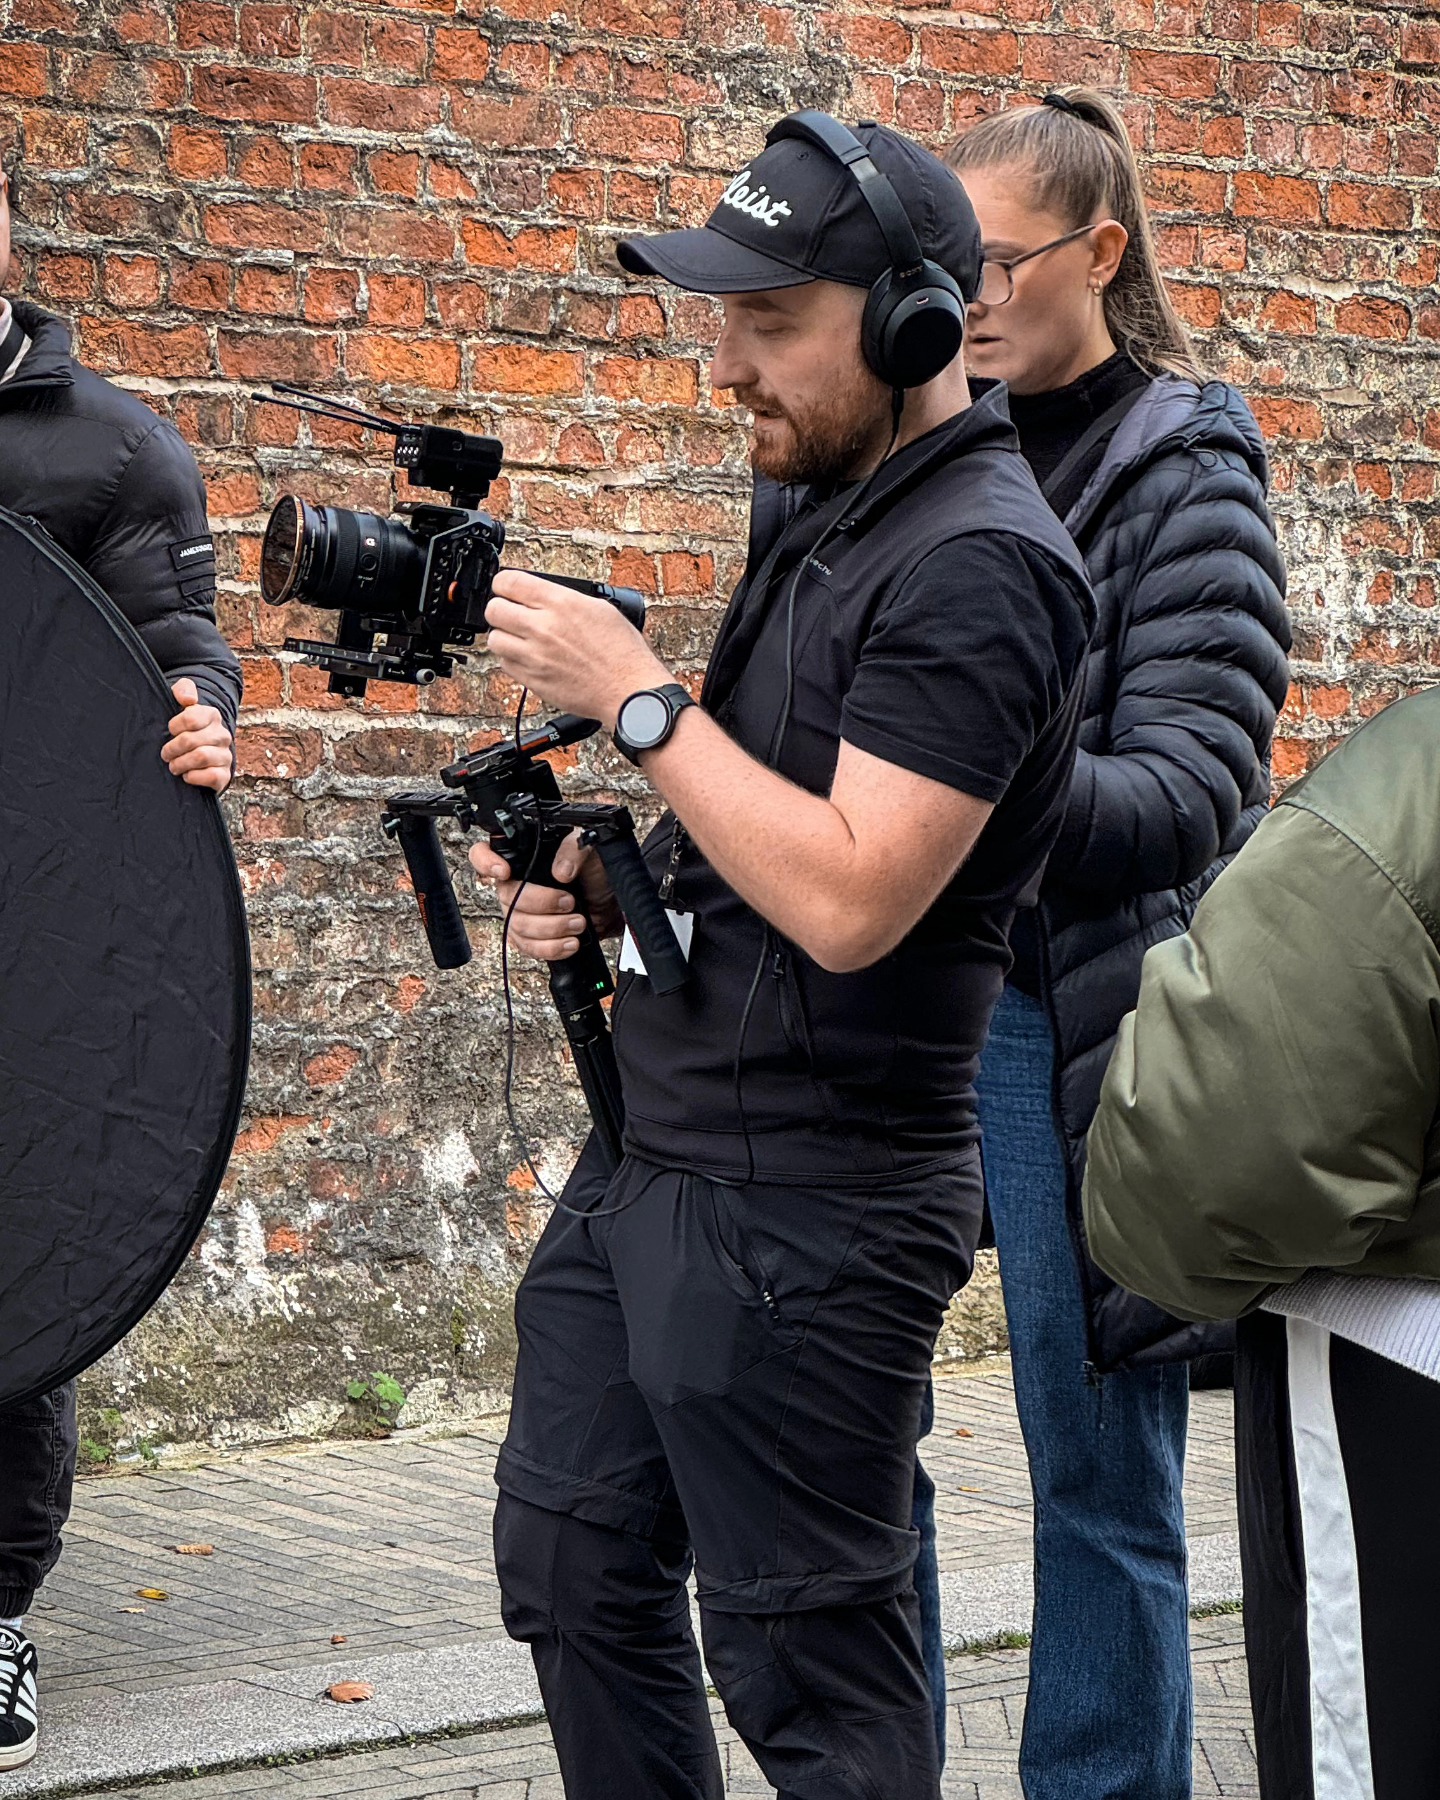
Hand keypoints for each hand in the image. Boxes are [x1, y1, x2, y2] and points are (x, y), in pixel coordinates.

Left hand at [162, 679, 232, 792]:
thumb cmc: (182, 729)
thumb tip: (189, 699)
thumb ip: (182, 689)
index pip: (190, 718)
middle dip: (172, 749)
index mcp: (212, 715)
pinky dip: (193, 777)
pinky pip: (212, 776)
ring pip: (201, 757)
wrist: (192, 755)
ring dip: (180, 763)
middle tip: (165, 754)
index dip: (174, 727)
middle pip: (191, 740)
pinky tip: (187, 775)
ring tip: (173, 766)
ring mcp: (226, 756)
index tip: (169, 731)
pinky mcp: (224, 775)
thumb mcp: (177, 702)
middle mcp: (223, 735)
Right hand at [469, 830, 621, 961]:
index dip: (485, 862)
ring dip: (552, 928)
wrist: (612, 903)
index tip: (504, 871)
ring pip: (518, 926)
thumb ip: (574, 850)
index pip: (483, 854)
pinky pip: (529, 948)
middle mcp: (515, 884)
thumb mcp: (590, 848)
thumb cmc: (597, 872)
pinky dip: (551, 948)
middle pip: (507, 898)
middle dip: (541, 903)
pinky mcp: (533, 937)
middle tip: (570, 901)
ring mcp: (521, 913)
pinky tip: (570, 942)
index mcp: (522, 857)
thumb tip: (560, 872)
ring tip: (578, 923)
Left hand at [483, 570, 670, 729]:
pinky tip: (529, 657)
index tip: (507, 588)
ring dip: (504, 636)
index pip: (509, 582)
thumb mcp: (598, 609)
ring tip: (520, 638)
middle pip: (494, 610)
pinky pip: (505, 664)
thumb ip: (564, 599)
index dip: (504, 583)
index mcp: (561, 603)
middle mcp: (543, 628)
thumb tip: (541, 594)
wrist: (628, 690)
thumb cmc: (622, 652)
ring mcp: (535, 656)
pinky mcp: (533, 680)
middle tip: (511, 613)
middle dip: (501, 609)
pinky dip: (512, 659)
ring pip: (494, 638)